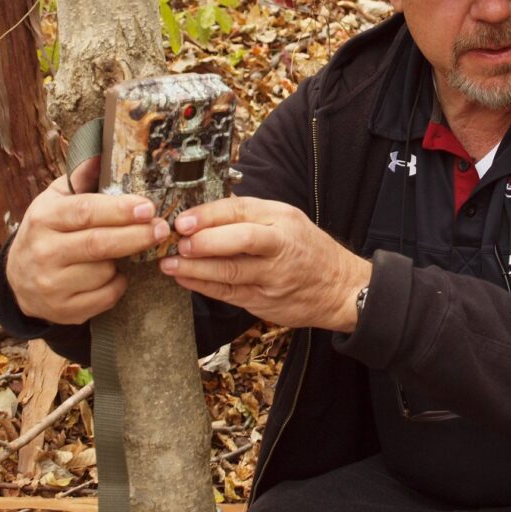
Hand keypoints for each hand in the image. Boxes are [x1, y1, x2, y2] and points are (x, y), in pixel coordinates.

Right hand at [6, 157, 170, 324]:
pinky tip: (112, 274)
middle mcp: (43, 251)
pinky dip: (118, 285)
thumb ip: (82, 177)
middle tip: (163, 228)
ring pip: (104, 272)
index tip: (148, 207)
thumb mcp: (57, 199)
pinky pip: (106, 297)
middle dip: (137, 236)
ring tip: (124, 252)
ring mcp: (51, 284)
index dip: (120, 210)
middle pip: (99, 244)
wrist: (19, 279)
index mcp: (44, 218)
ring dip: (124, 262)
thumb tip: (106, 150)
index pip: (85, 212)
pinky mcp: (63, 310)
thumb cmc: (49, 230)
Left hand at [158, 197, 371, 332]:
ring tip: (170, 263)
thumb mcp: (288, 219)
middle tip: (177, 241)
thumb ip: (251, 215)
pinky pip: (229, 293)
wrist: (340, 288)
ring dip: (195, 268)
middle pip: (240, 240)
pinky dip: (204, 286)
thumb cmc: (309, 249)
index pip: (242, 211)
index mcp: (282, 218)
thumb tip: (207, 211)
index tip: (183, 220)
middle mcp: (280, 245)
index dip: (209, 215)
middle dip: (204, 241)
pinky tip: (184, 279)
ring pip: (231, 272)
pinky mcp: (265, 301)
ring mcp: (273, 277)